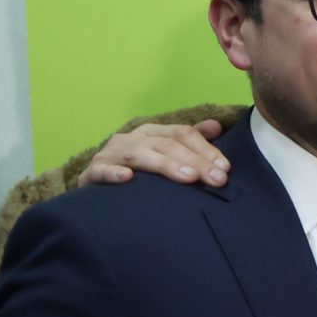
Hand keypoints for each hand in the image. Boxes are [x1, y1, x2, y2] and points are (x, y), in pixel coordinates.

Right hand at [83, 118, 228, 186]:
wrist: (95, 191)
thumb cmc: (138, 172)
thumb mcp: (163, 153)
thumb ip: (189, 140)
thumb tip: (216, 126)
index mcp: (151, 133)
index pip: (182, 133)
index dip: (206, 149)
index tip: (225, 168)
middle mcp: (130, 139)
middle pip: (166, 145)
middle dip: (195, 161)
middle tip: (217, 179)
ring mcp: (109, 155)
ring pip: (138, 155)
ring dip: (165, 166)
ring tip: (188, 178)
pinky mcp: (92, 173)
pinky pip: (101, 171)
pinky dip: (114, 173)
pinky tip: (129, 178)